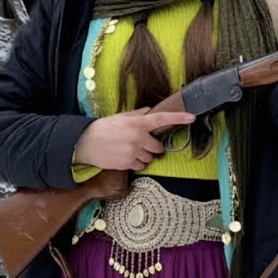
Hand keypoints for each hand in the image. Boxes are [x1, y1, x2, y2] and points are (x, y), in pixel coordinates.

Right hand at [73, 108, 196, 170]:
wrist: (86, 142)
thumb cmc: (102, 128)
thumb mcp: (120, 117)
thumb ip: (137, 115)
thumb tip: (149, 111)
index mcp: (137, 123)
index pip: (162, 119)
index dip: (178, 118)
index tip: (191, 117)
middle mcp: (138, 137)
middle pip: (157, 147)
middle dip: (151, 147)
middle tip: (139, 144)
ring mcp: (134, 151)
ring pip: (149, 158)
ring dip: (143, 156)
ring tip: (128, 150)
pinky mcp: (128, 163)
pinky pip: (140, 165)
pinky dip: (135, 163)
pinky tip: (124, 157)